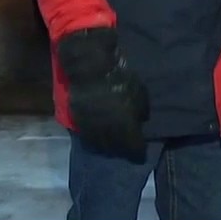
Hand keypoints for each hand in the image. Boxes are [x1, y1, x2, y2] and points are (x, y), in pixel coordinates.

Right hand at [56, 27, 149, 155]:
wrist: (90, 66)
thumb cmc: (119, 76)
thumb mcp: (139, 90)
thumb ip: (142, 109)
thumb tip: (141, 121)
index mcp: (125, 124)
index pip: (133, 147)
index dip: (138, 151)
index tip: (141, 153)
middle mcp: (107, 130)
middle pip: (116, 149)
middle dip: (123, 150)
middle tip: (127, 150)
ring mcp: (91, 126)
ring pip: (100, 145)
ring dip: (108, 147)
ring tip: (114, 147)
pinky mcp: (78, 121)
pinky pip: (87, 136)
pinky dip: (95, 139)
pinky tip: (100, 138)